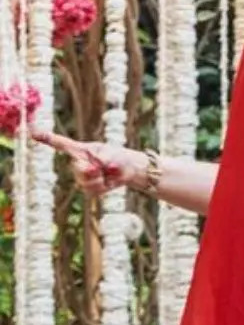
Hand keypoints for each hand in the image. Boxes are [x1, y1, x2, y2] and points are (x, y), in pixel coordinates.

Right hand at [32, 130, 147, 195]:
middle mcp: (78, 163)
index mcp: (80, 150)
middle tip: (102, 167)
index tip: (33, 133)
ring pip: (85, 181)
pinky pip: (93, 190)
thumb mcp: (112, 154)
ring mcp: (82, 177)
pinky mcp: (89, 189)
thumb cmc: (118, 156)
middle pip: (78, 168)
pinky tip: (107, 181)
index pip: (61, 144)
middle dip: (92, 169)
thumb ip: (102, 160)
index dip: (47, 139)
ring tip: (107, 173)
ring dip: (100, 178)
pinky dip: (103, 186)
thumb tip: (91, 169)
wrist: (128, 170)